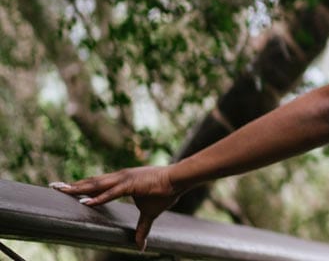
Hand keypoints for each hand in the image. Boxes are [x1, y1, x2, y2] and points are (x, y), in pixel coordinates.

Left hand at [51, 166, 183, 250]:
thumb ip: (142, 229)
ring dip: (78, 188)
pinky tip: (85, 201)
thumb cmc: (165, 192)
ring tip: (62, 190)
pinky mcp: (130, 184)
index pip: (97, 183)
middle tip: (54, 186)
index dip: (81, 186)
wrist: (178, 179)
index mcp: (122, 180)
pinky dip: (98, 198)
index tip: (65, 187)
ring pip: (96, 184)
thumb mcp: (150, 213)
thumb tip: (141, 247)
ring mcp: (124, 179)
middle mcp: (119, 177)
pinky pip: (111, 193)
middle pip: (91, 182)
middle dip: (72, 185)